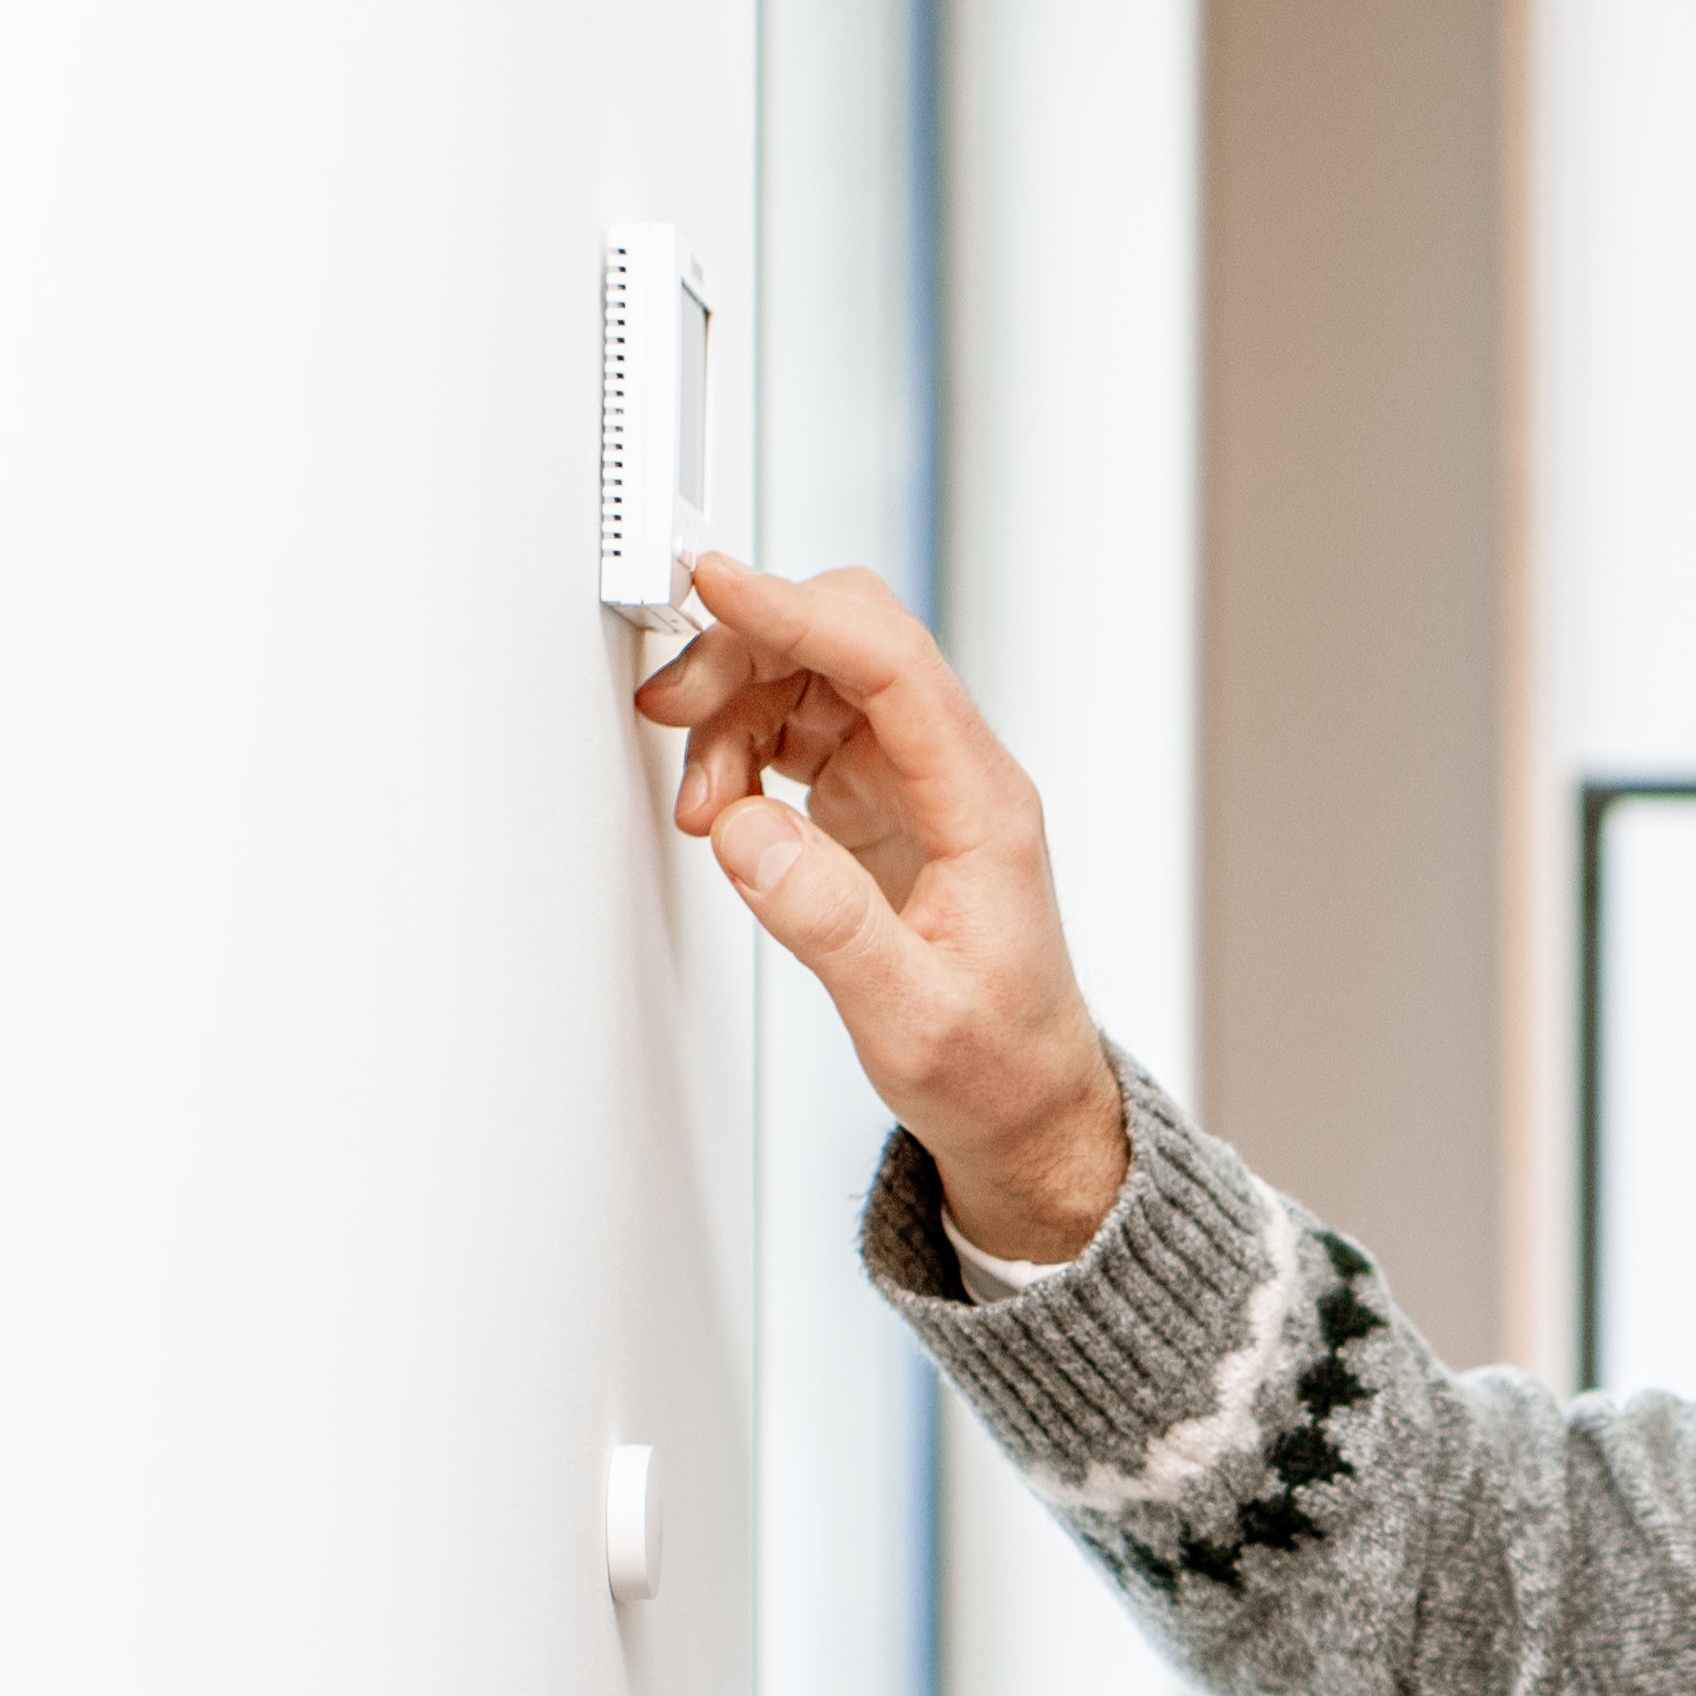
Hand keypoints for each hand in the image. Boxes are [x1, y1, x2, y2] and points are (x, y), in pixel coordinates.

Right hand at [633, 553, 1130, 1259]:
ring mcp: (917, 782)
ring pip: (816, 678)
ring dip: (738, 709)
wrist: (1025, 1109)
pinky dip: (746, 747)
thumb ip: (828, 923)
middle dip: (751, 649)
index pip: (891, 662)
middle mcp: (955, 774)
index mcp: (983, 804)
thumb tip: (747, 832)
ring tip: (699, 803)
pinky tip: (722, 806)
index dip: (800, 612)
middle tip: (671, 711)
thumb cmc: (993, 1066)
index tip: (716, 587)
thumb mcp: (909, 1018)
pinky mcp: (881, 803)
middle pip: (849, 642)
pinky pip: (803, 729)